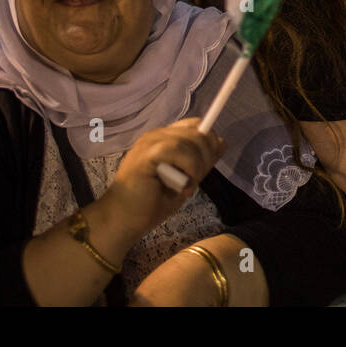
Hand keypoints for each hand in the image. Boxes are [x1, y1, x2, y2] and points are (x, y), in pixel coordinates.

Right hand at [103, 119, 225, 236]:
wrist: (123, 220)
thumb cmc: (150, 203)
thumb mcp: (185, 179)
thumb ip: (200, 161)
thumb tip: (222, 142)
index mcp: (164, 138)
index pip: (196, 126)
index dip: (207, 144)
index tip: (203, 169)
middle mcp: (157, 134)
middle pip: (199, 131)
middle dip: (206, 157)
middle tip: (193, 181)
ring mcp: (150, 141)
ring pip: (193, 140)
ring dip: (197, 167)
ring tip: (185, 187)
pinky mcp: (147, 153)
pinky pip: (180, 150)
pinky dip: (189, 169)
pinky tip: (182, 187)